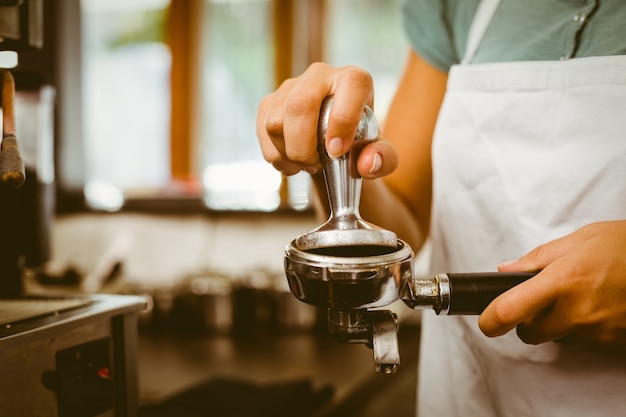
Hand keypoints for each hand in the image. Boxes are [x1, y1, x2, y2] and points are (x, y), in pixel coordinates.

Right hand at [256, 63, 397, 177]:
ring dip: (289, 154)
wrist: (333, 142)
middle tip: (316, 165)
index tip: (337, 151)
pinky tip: (292, 163)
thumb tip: (367, 164)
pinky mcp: (270, 102)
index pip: (351, 85)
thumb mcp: (380, 153)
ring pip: (275, 122)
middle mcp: (320, 76)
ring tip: (307, 164)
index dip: (343, 120)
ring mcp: (290, 87)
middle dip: (304, 146)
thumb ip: (383, 158)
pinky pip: (262, 131)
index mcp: (353, 80)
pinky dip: (275, 156)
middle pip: (300, 105)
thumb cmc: (360, 143)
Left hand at [479, 220, 625, 353]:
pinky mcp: (615, 344)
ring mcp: (598, 331)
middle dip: (528, 321)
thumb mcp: (580, 239)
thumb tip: (506, 270)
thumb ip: (538, 258)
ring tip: (581, 296)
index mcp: (562, 280)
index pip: (510, 310)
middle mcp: (578, 311)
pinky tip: (598, 307)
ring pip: (559, 339)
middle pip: (530, 334)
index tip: (485, 322)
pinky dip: (584, 329)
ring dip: (560, 324)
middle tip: (542, 300)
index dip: (490, 320)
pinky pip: (586, 342)